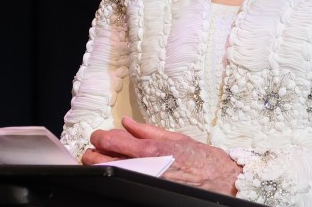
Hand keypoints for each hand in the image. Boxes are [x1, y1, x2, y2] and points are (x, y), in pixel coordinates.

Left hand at [83, 116, 240, 195]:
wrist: (220, 180)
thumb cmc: (202, 159)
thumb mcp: (175, 137)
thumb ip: (147, 130)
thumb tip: (127, 123)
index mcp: (152, 148)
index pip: (112, 141)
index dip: (98, 137)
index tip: (97, 136)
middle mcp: (146, 166)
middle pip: (104, 161)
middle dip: (92, 155)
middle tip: (91, 151)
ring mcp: (146, 180)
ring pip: (112, 173)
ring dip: (101, 166)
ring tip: (100, 161)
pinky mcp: (151, 188)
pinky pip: (126, 180)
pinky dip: (118, 174)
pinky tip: (118, 171)